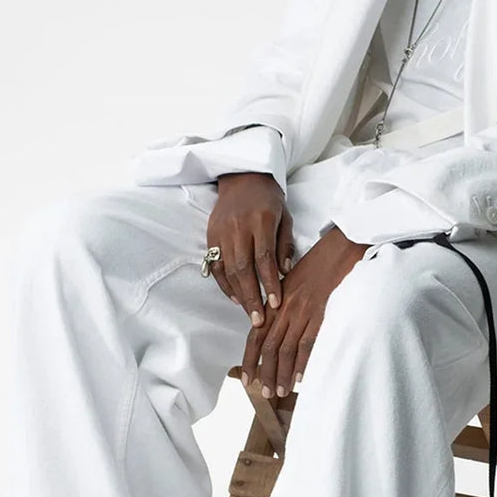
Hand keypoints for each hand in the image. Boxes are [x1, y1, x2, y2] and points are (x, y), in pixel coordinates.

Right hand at [202, 172, 294, 325]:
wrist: (242, 177)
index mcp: (261, 220)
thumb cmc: (268, 199)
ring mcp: (222, 232)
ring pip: (228, 270)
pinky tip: (235, 297)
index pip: (264, 258)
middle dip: (251, 297)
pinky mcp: (211, 235)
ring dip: (238, 295)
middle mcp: (238, 227)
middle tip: (258, 320)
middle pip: (243, 268)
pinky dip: (224, 284)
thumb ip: (285, 244)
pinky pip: (216, 265)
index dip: (269, 283)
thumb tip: (285, 272)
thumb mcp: (285, 217)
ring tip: (249, 313)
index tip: (275, 303)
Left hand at [241, 224, 369, 397]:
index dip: (250, 358)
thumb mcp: (295, 280)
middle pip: (269, 347)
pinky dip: (303, 361)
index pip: (257, 334)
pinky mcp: (321, 311)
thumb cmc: (322, 262)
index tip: (247, 379)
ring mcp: (303, 310)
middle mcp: (286, 307)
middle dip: (265, 372)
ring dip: (282, 372)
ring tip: (280, 391)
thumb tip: (277, 325)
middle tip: (264, 393)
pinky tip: (301, 376)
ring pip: (287, 347)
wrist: (342, 246)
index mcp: (277, 300)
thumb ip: (284, 303)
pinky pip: (309, 341)